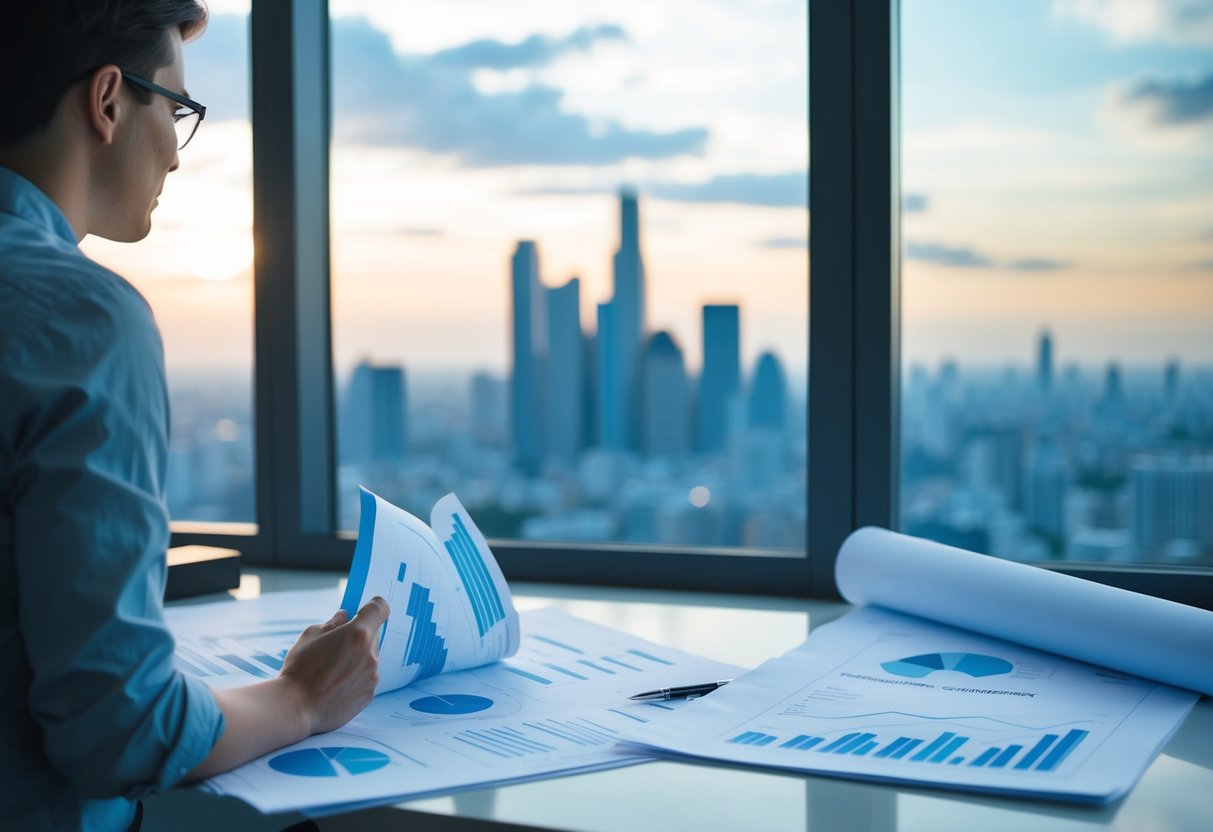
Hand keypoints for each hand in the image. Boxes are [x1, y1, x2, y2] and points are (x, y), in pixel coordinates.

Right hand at [278, 596, 389, 734]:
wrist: (295, 707)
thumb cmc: (299, 669)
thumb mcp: (310, 635)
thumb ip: (332, 623)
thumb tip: (344, 617)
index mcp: (358, 634)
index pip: (380, 609)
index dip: (373, 607)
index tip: (365, 611)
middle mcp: (371, 654)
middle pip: (372, 636)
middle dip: (358, 637)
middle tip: (336, 647)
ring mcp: (372, 676)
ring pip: (369, 658)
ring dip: (357, 659)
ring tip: (332, 670)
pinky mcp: (369, 694)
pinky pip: (366, 678)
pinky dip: (355, 678)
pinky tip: (335, 685)